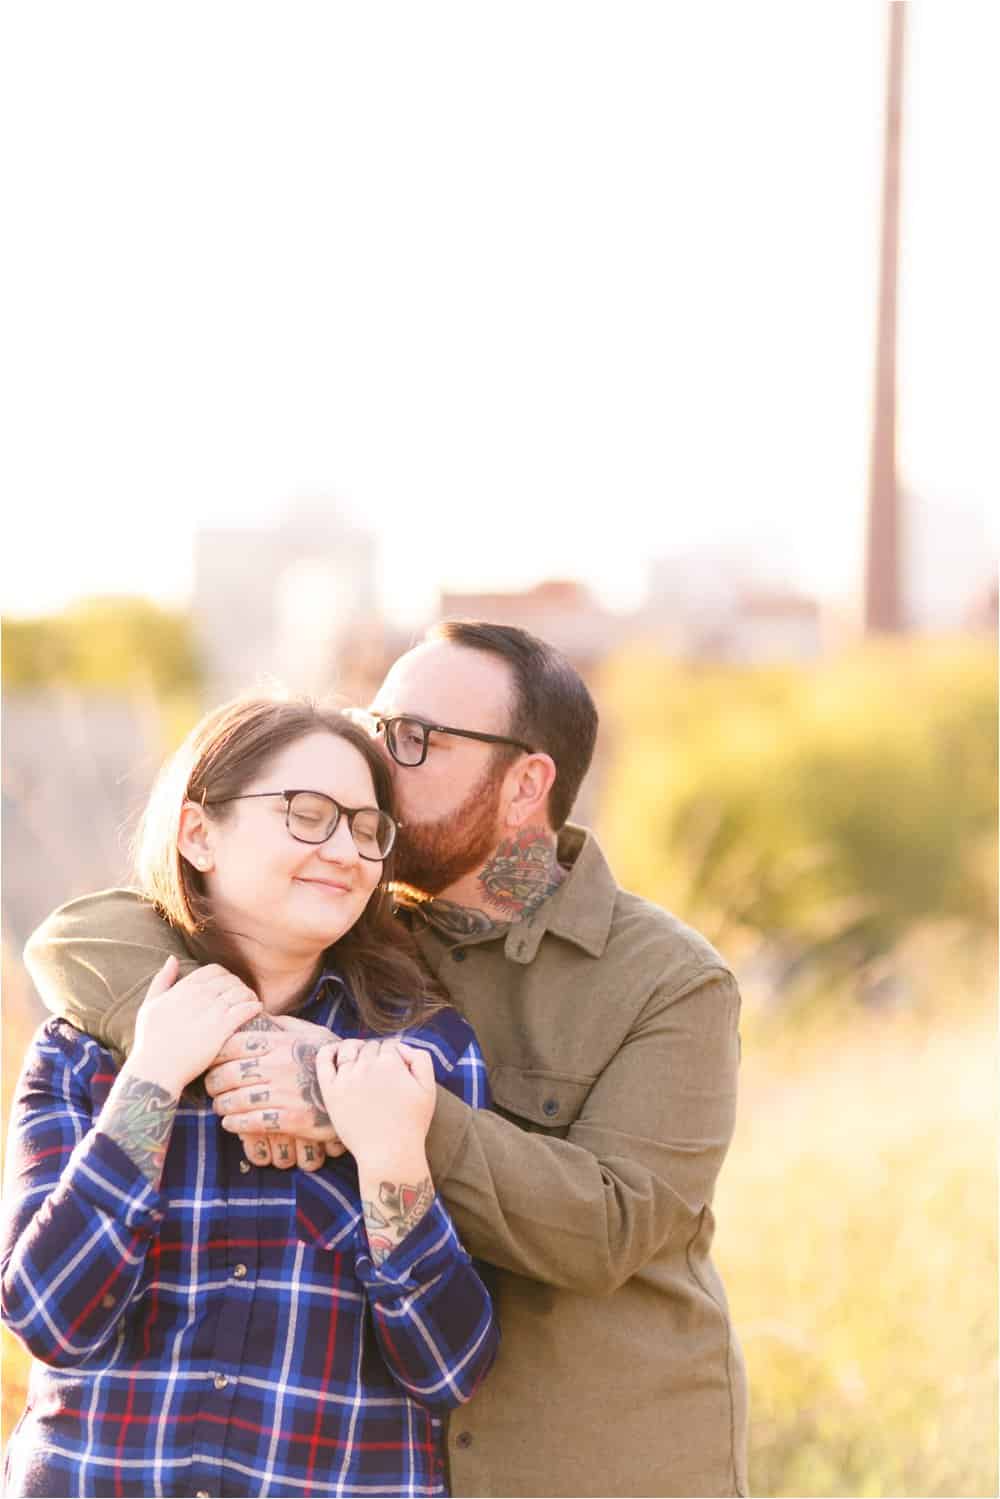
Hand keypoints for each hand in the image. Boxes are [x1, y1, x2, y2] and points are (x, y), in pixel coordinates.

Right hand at [131, 957, 262, 1094]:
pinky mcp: (222, 1029)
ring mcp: (211, 1011)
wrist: (155, 1070)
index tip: (228, 988)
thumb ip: (162, 980)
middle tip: (242, 997)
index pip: (214, 970)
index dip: (225, 976)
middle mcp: (199, 995)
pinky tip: (256, 1010)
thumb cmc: (150, 1041)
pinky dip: (254, 1006)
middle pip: (230, 980)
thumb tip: (172, 959)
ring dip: (249, 996)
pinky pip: (246, 1009)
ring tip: (251, 1003)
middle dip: (239, 986)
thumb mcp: (149, 1006)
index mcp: (184, 988)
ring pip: (241, 992)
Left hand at [206, 1014, 345, 1169]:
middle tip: (211, 1086)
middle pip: (227, 1074)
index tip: (211, 1059)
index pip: (232, 1044)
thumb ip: (280, 1024)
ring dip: (221, 1105)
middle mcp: (278, 1066)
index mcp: (279, 1042)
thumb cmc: (328, 1057)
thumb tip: (254, 1012)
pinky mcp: (290, 1119)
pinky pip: (250, 1122)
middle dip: (213, 1082)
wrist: (359, 1088)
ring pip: (235, 1100)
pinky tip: (231, 1122)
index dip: (216, 1053)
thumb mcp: (309, 1032)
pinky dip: (235, 1123)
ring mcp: (283, 1093)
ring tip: (220, 1105)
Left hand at [315, 1039, 435, 1175]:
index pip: (390, 1045)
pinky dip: (329, 1051)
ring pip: (349, 1048)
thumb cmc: (411, 1124)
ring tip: (361, 1064)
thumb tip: (401, 1046)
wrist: (389, 1154)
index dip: (395, 1056)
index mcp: (391, 1062)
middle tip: (381, 1077)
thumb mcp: (429, 1088)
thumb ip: (420, 1058)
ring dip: (356, 1050)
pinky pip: (324, 1060)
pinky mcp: (331, 1091)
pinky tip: (336, 1053)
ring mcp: (346, 1077)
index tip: (396, 1072)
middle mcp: (367, 1066)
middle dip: (377, 1056)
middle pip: (370, 1047)